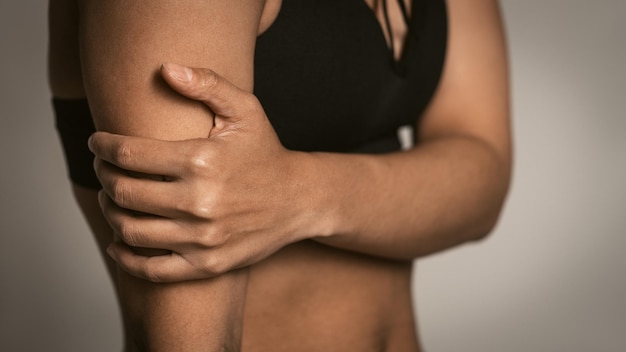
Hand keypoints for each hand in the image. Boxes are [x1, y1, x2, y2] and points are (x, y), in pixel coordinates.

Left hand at [89, 63, 319, 282]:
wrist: (299, 200)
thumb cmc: (266, 153)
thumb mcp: (246, 111)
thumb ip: (208, 84)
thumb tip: (165, 69)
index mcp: (202, 161)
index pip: (129, 155)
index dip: (103, 146)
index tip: (98, 142)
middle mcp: (199, 202)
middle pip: (123, 192)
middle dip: (103, 176)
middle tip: (103, 168)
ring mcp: (202, 238)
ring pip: (130, 230)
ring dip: (110, 212)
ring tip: (112, 197)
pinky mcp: (207, 264)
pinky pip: (152, 269)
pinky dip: (126, 258)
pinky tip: (119, 242)